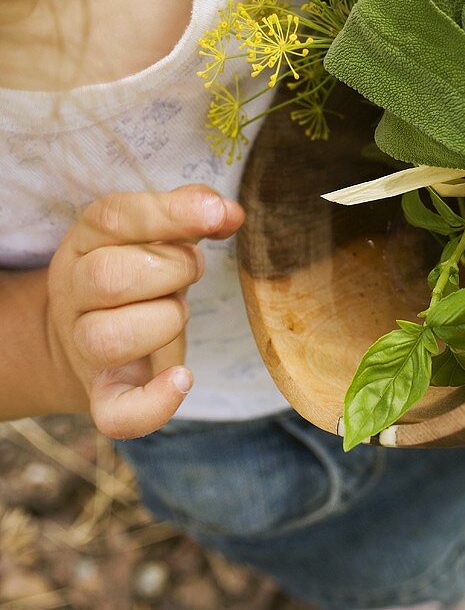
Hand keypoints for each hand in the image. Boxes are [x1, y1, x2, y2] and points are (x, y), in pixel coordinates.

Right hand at [47, 185, 243, 439]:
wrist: (91, 329)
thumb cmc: (140, 268)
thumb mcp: (156, 232)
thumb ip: (191, 212)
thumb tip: (229, 212)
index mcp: (88, 240)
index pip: (116, 217)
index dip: (171, 213)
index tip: (218, 213)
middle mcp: (76, 290)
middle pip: (109, 278)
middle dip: (172, 268)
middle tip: (193, 267)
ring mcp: (84, 345)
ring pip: (108, 339)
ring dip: (164, 320)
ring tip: (179, 308)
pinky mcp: (104, 393)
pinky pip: (115, 413)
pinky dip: (154, 404)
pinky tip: (184, 379)